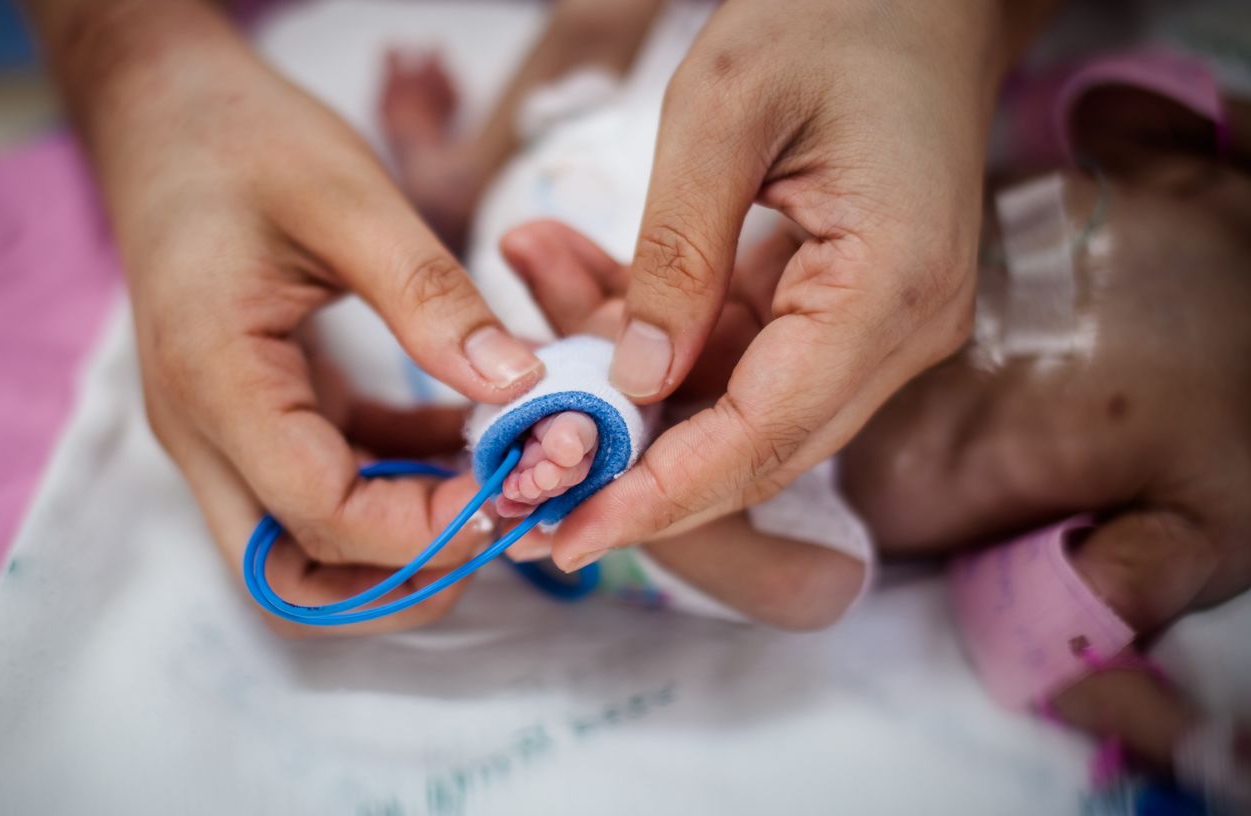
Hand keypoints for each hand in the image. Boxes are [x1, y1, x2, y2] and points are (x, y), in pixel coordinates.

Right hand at [40, 1, 543, 631]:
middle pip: (295, 575)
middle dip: (405, 576)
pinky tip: (472, 440)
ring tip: (498, 488)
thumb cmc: (245, 143)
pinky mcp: (260, 414)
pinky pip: (328, 485)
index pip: (321, 514)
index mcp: (218, 381)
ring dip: (403, 542)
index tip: (515, 493)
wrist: (167, 114)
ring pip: (309, 548)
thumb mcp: (349, 201)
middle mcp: (209, 431)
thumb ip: (430, 297)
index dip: (425, 528)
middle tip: (505, 520)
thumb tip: (519, 384)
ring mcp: (229, 430)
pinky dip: (399, 483)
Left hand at [543, 0, 1054, 569]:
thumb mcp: (725, 108)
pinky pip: (741, 354)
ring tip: (538, 275)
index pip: (767, 434)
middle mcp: (899, 331)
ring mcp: (878, 326)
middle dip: (636, 465)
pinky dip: (659, 331)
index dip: (664, 496)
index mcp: (889, 289)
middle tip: (528, 475)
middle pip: (758, 446)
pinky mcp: (846, 309)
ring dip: (630, 374)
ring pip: (736, 403)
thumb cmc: (838, 16)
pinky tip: (581, 270)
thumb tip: (639, 381)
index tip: (569, 536)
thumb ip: (677, 253)